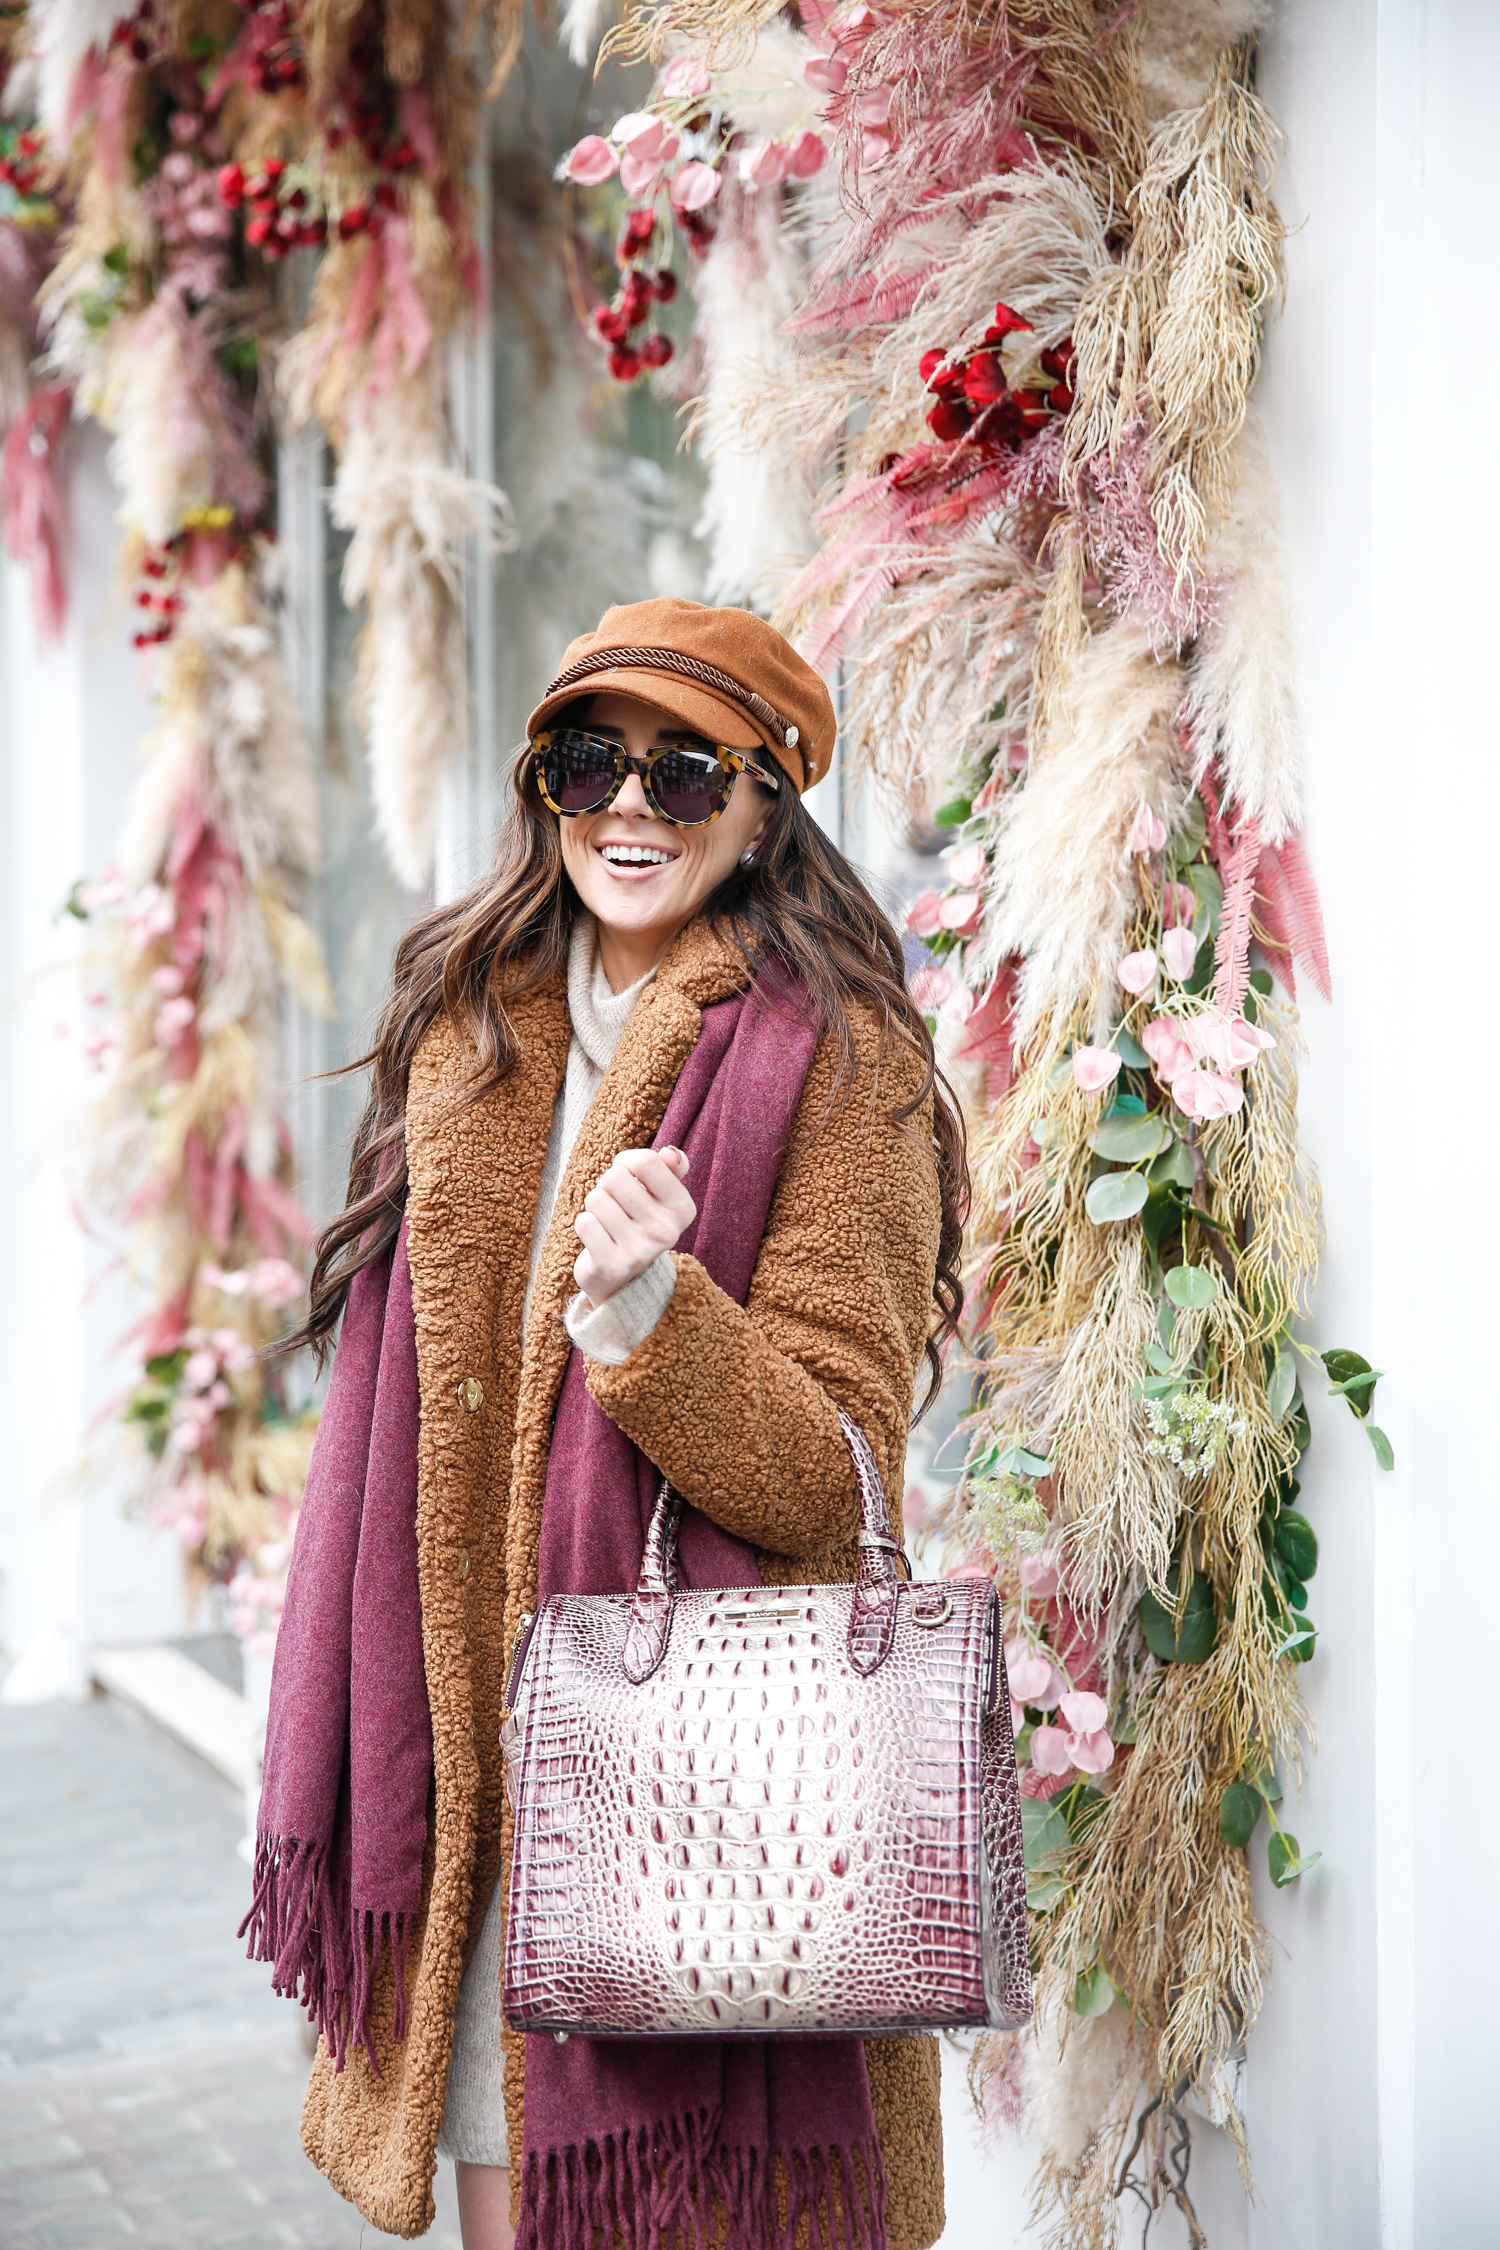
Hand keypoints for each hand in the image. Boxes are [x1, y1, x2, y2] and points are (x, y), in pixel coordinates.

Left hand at [573, 1147, 693, 1308]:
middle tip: (616, 1206)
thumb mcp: (660, 1195)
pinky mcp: (612, 1266)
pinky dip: (584, 1225)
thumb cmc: (638, 1223)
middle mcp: (666, 1231)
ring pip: (596, 1198)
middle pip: (615, 1177)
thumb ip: (669, 1168)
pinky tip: (598, 1238)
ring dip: (595, 1207)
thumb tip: (671, 1154)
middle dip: (607, 1186)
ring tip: (608, 1223)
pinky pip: (584, 1222)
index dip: (627, 1162)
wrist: (624, 1280)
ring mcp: (640, 1251)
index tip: (629, 1178)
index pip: (645, 1161)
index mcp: (683, 1208)